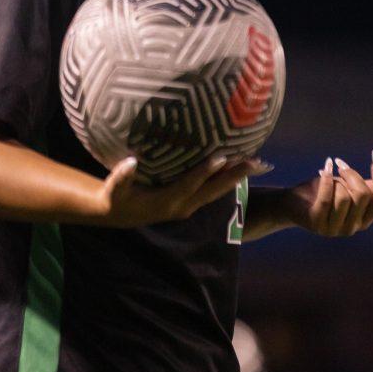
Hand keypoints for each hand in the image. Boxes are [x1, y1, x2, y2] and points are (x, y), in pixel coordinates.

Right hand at [94, 152, 272, 227]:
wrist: (118, 214)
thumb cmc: (116, 197)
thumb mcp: (114, 189)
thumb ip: (121, 176)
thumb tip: (130, 161)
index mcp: (167, 201)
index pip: (190, 184)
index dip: (205, 172)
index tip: (221, 157)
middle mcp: (182, 206)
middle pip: (213, 190)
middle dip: (235, 175)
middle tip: (256, 161)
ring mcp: (189, 206)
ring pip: (218, 191)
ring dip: (237, 177)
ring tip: (258, 163)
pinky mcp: (191, 202)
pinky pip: (214, 190)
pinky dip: (228, 179)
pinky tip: (241, 168)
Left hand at [283, 151, 372, 237]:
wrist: (292, 203)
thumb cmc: (325, 193)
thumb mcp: (353, 188)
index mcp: (365, 220)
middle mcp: (353, 228)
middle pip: (363, 195)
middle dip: (353, 174)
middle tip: (340, 164)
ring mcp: (334, 229)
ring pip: (345, 196)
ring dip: (336, 179)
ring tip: (327, 175)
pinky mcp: (316, 223)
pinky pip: (327, 198)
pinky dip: (325, 179)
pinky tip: (322, 168)